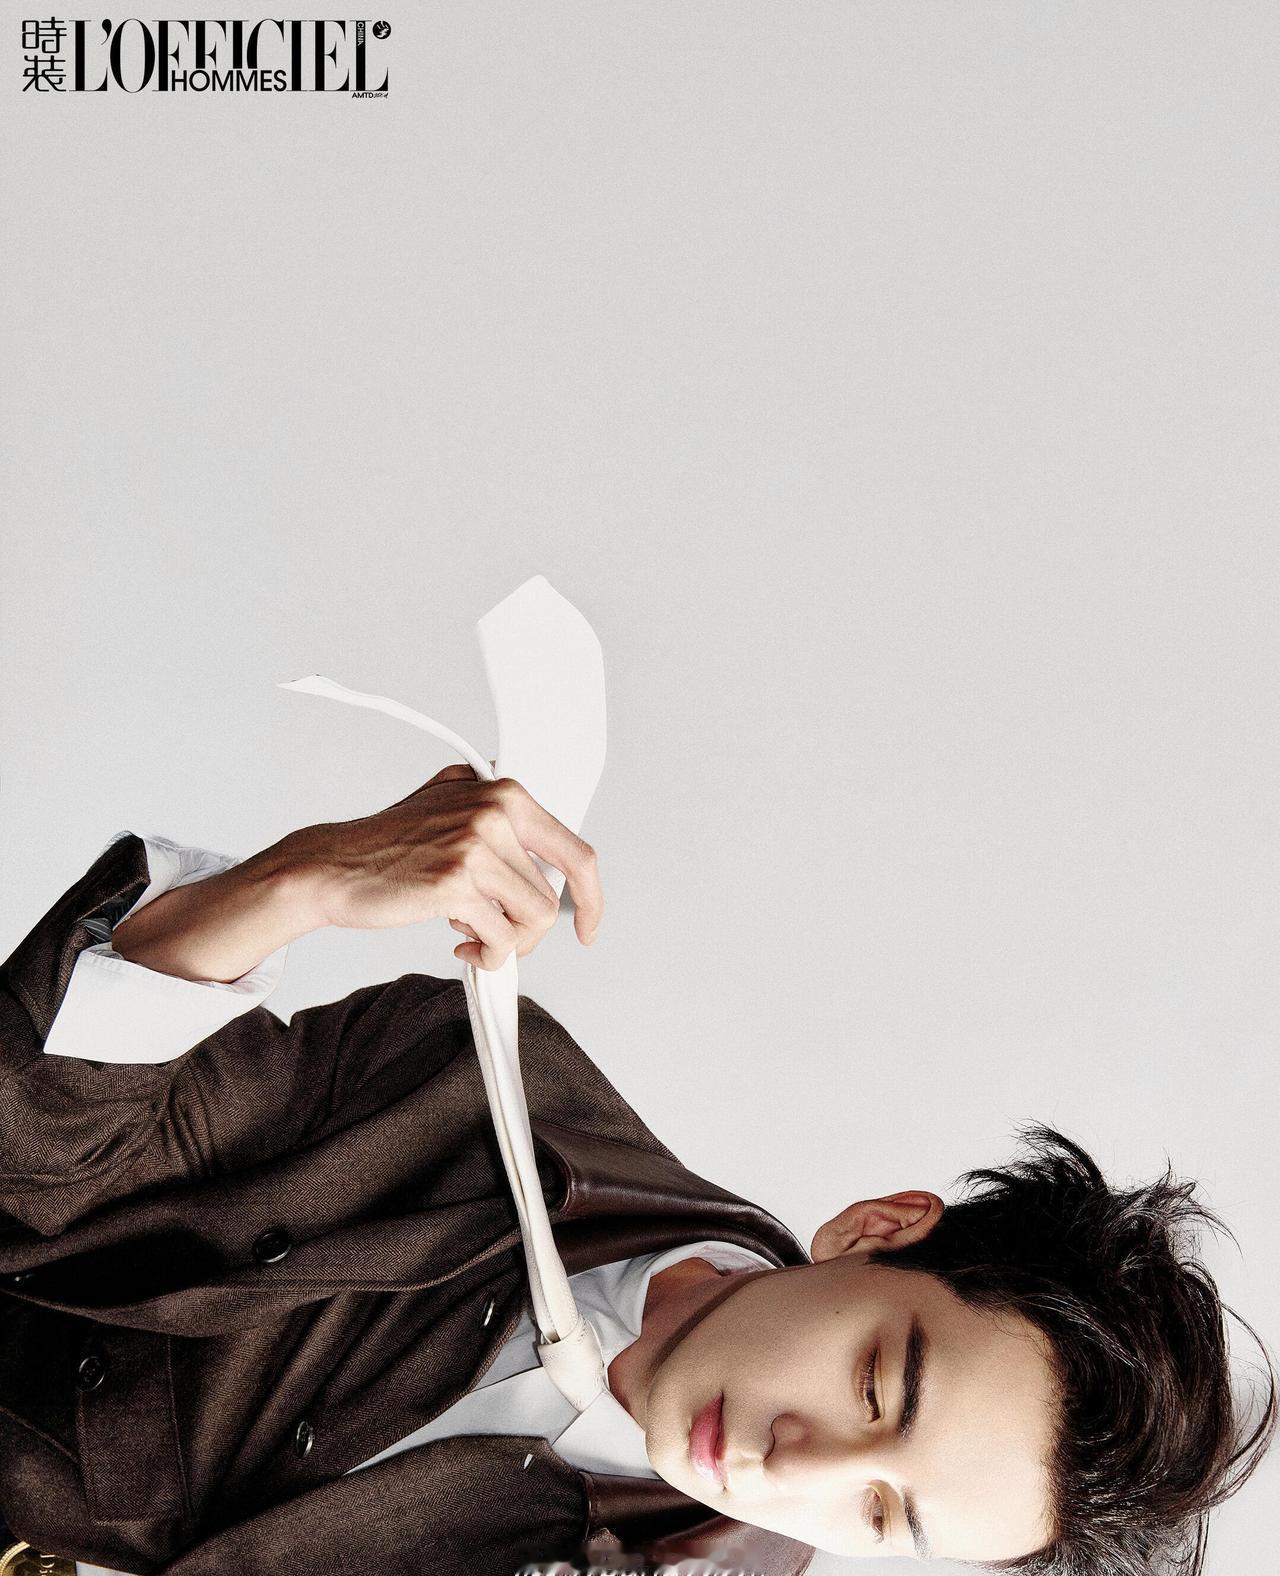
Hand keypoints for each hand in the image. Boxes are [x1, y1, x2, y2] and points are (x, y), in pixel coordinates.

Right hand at [292, 765, 602, 969]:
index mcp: (504, 791)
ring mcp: (475, 845)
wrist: (334, 865)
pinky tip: (463, 947)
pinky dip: (489, 955)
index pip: (575, 849)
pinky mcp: (455, 882)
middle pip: (553, 895)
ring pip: (535, 919)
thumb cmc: (391, 843)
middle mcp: (495, 810)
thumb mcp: (453, 804)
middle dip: (530, 928)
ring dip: (509, 942)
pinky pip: (503, 938)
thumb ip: (504, 822)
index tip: (588, 926)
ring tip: (476, 937)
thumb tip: (556, 865)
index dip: (591, 897)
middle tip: (504, 936)